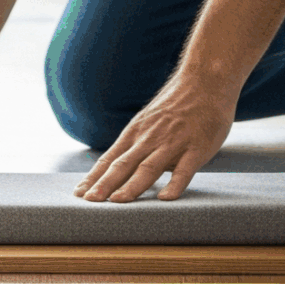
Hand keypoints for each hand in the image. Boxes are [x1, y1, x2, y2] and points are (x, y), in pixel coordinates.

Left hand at [75, 85, 234, 201]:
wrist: (206, 81)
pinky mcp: (196, 148)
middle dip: (105, 184)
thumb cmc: (176, 105)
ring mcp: (173, 143)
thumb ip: (137, 146)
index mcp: (135, 133)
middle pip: (123, 165)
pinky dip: (175, 184)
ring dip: (132, 186)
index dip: (94, 178)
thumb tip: (123, 171)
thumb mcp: (148, 121)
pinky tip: (165, 198)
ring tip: (117, 202)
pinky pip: (185, 170)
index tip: (78, 195)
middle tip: (89, 202)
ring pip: (148, 168)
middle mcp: (149, 139)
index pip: (109, 159)